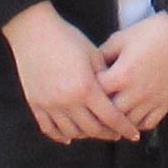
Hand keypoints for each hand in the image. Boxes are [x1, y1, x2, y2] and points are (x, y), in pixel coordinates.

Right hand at [6, 5, 123, 146]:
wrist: (33, 30)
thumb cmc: (66, 38)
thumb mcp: (93, 54)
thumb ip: (106, 77)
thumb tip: (118, 95)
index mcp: (86, 88)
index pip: (111, 117)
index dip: (125, 128)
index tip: (133, 135)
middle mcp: (67, 101)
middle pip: (92, 129)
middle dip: (108, 134)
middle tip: (116, 134)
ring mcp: (49, 104)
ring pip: (71, 132)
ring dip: (85, 135)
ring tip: (94, 132)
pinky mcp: (35, 103)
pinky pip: (48, 128)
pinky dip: (60, 135)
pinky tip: (69, 136)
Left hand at [92, 14, 167, 133]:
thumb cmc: (150, 33)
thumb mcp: (120, 38)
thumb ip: (102, 54)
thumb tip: (89, 68)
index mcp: (122, 74)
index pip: (96, 92)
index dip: (88, 90)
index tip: (85, 87)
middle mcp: (136, 92)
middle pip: (110, 113)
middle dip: (100, 110)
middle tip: (94, 107)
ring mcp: (152, 100)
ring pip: (127, 123)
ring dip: (117, 120)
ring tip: (110, 115)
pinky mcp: (164, 104)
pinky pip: (147, 124)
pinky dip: (136, 123)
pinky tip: (130, 116)